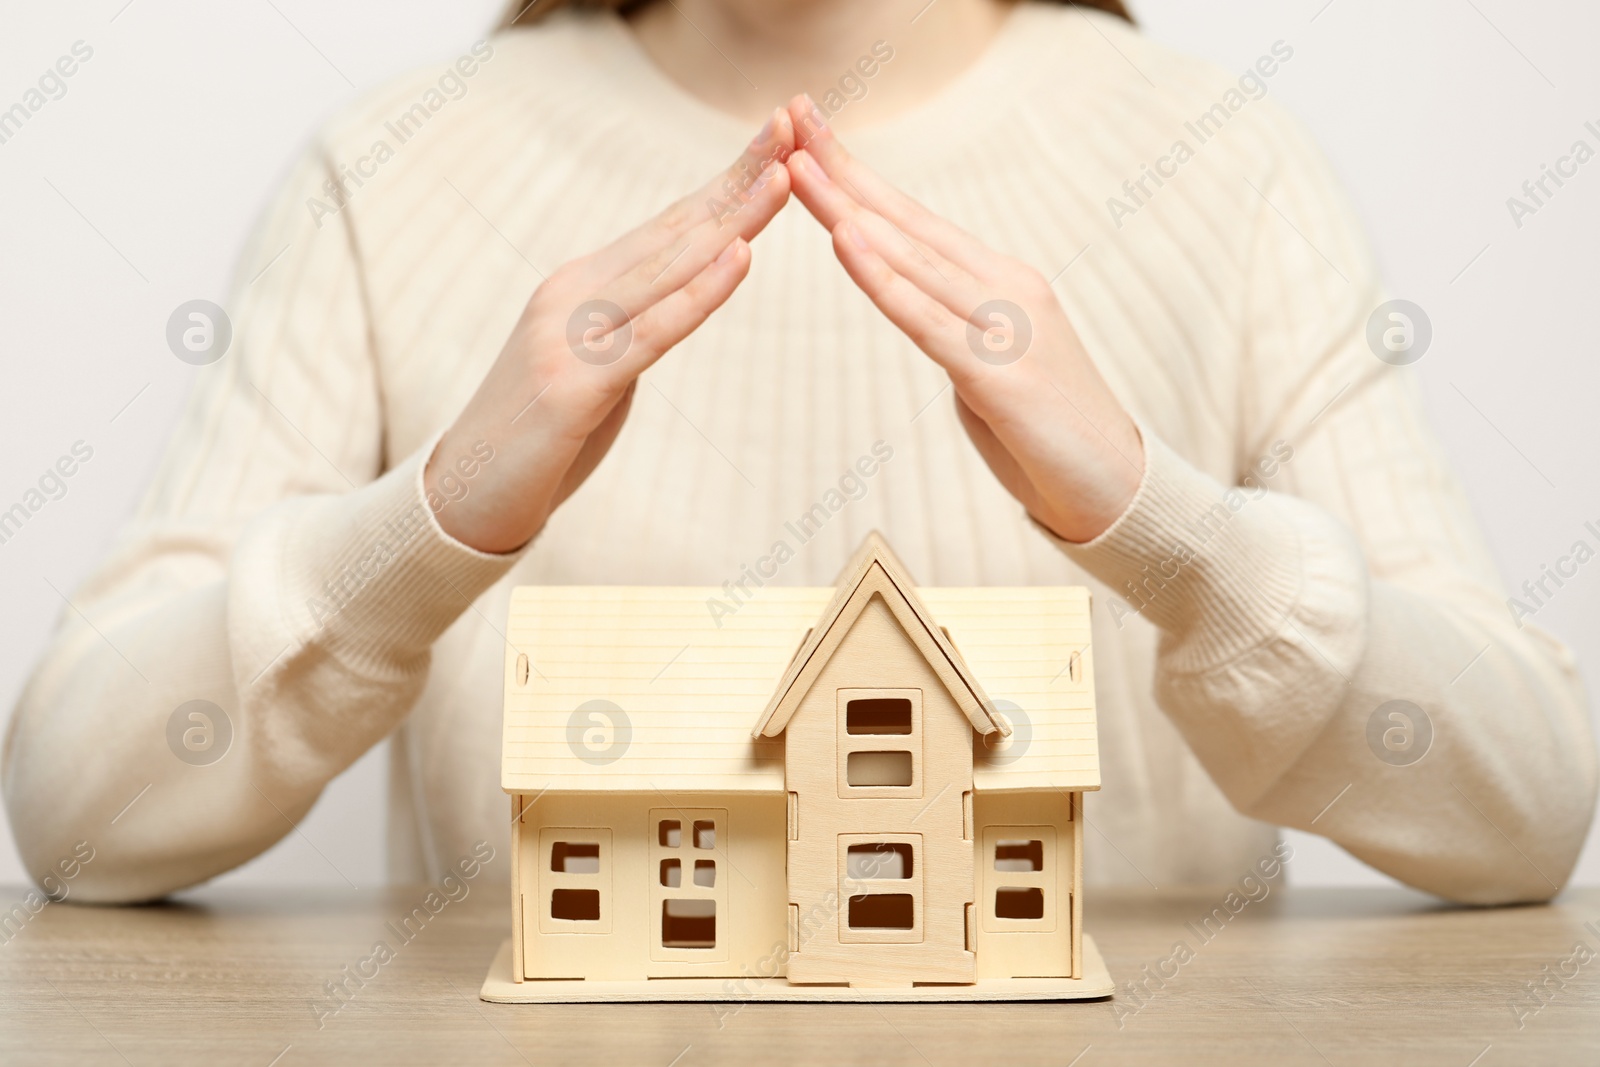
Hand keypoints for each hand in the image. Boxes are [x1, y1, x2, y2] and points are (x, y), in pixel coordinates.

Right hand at [427, 110, 795, 553]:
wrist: (460, 499)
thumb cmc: (537, 439)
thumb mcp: (592, 369)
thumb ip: (630, 330)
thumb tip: (674, 306)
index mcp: (581, 286)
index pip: (670, 224)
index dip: (727, 180)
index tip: (781, 139)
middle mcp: (573, 294)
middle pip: (675, 229)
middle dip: (741, 177)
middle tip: (795, 125)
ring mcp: (569, 335)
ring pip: (668, 268)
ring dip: (732, 220)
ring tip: (785, 176)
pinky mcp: (574, 385)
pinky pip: (651, 332)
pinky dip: (699, 293)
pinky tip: (740, 258)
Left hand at [784, 96, 1143, 543]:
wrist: (1119, 489)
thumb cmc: (1050, 435)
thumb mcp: (993, 370)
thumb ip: (955, 336)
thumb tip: (920, 320)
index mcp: (1003, 283)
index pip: (917, 221)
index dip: (861, 177)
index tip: (811, 135)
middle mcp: (1008, 289)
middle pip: (908, 224)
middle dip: (844, 172)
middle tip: (793, 118)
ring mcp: (1008, 327)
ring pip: (911, 260)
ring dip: (848, 211)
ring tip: (798, 167)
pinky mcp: (1001, 374)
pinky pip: (926, 320)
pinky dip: (881, 279)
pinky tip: (845, 241)